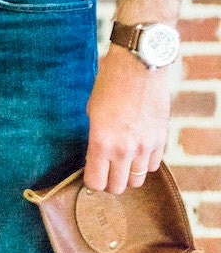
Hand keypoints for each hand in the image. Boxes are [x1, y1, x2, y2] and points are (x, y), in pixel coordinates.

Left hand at [84, 45, 169, 193]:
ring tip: (123, 162)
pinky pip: (153, 166)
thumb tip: (96, 155)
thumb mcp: (92, 109)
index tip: (92, 173)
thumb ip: (96, 137)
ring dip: (128, 175)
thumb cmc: (109, 82)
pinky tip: (138, 150)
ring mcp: (144, 147)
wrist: (138, 65)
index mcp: (101, 141)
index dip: (92, 181)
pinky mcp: (160, 141)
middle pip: (117, 187)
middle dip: (110, 183)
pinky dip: (145, 163)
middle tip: (107, 171)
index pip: (95, 183)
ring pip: (137, 181)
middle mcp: (123, 149)